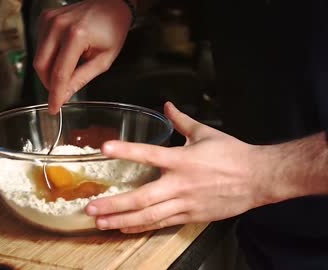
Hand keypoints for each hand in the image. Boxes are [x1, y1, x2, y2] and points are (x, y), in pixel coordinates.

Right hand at [33, 0, 131, 113]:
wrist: (111, 4)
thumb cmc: (112, 29)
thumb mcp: (103, 60)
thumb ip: (82, 78)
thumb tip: (65, 96)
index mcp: (76, 35)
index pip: (60, 73)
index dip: (55, 94)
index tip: (53, 108)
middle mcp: (59, 25)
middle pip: (42, 65)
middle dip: (49, 83)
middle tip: (61, 92)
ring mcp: (50, 19)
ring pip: (38, 57)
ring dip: (49, 70)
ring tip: (68, 68)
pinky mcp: (45, 18)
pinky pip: (40, 45)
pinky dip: (49, 56)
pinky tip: (63, 54)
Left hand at [85, 102, 273, 232]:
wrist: (259, 179)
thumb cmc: (232, 154)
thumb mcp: (205, 132)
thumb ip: (181, 120)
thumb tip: (167, 105)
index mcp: (182, 159)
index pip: (149, 154)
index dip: (126, 150)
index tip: (105, 148)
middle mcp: (180, 184)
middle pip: (142, 197)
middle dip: (114, 204)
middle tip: (91, 207)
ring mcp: (185, 203)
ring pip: (149, 216)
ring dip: (122, 220)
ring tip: (100, 223)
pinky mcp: (190, 216)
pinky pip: (162, 224)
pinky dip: (141, 227)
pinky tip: (124, 228)